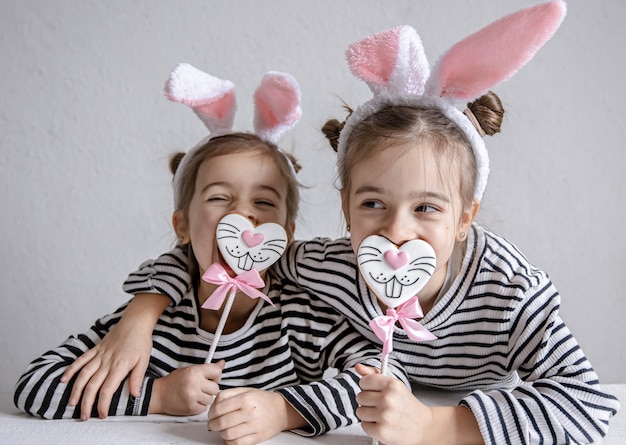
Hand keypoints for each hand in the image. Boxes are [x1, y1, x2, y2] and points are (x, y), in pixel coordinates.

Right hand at [61, 321, 152, 420]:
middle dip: (86, 403)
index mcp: (119, 366)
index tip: (102, 415)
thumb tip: (135, 395)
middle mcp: (106, 362)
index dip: (103, 404)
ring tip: (71, 403)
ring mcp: (99, 355)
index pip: (108, 389)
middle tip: (83, 416)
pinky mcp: (95, 349)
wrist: (135, 322)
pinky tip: (63, 380)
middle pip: (92, 385)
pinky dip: (71, 370)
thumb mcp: (144, 360)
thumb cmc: (141, 341)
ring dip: (76, 390)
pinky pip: (80, 360)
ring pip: (83, 375)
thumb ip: (137, 378)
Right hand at [150, 361, 224, 415]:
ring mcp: (193, 397)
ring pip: (211, 399)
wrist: (159, 395)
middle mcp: (195, 383)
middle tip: (200, 388)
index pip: (217, 372)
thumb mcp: (189, 370)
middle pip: (216, 388)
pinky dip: (199, 406)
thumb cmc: (174, 381)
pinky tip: (191, 401)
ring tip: (194, 395)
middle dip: (210, 389)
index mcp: (195, 371)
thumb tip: (222, 363)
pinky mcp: (191, 408)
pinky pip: (204, 408)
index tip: (211, 377)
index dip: (216, 376)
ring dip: (204, 398)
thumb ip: (206, 368)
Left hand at [208, 388, 305, 444]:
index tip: (211, 415)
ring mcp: (254, 426)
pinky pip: (237, 443)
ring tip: (224, 429)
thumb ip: (228, 394)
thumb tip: (213, 406)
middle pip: (221, 423)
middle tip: (213, 424)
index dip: (211, 413)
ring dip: (221, 433)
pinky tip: (232, 436)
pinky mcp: (257, 437)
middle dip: (213, 425)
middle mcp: (250, 412)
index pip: (219, 408)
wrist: (281, 410)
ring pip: (227, 435)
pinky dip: (230, 441)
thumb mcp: (245, 390)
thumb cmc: (261, 400)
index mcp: (245, 399)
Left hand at [356, 364, 483, 444]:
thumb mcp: (394, 386)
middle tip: (381, 405)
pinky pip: (363, 425)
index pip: (364, 381)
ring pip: (360, 412)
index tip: (375, 391)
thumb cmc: (406, 405)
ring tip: (382, 416)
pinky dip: (371, 426)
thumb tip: (358, 367)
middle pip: (360, 397)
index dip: (367, 387)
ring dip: (368, 415)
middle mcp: (388, 398)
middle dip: (368, 402)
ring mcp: (384, 415)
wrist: (423, 427)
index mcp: (391, 384)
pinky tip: (382, 424)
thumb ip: (374, 375)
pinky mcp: (381, 431)